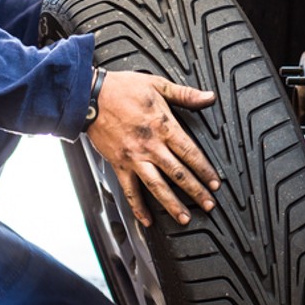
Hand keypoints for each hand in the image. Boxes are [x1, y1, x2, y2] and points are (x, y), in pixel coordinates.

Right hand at [85, 70, 220, 226]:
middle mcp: (151, 146)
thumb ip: (185, 94)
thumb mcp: (157, 84)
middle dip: (196, 191)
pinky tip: (146, 220)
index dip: (205, 170)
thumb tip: (208, 97)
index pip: (190, 153)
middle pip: (178, 174)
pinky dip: (137, 207)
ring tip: (184, 218)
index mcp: (163, 126)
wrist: (89, 96)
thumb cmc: (121, 89)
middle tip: (208, 205)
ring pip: (157, 186)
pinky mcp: (119, 165)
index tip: (215, 183)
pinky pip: (130, 190)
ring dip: (172, 204)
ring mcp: (134, 158)